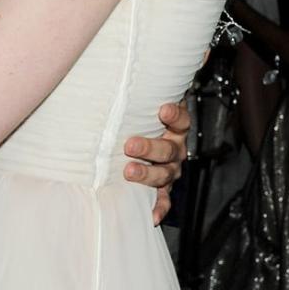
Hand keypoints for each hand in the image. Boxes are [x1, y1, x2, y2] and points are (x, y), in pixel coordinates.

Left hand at [123, 100, 189, 225]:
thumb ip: (133, 95)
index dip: (174, 115)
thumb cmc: (138, 119)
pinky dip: (158, 207)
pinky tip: (151, 214)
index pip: (181, 120)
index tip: (163, 110)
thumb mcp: (140, 106)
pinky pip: (163, 199)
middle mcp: (175, 148)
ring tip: (129, 172)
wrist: (143, 139)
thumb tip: (106, 75)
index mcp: (174, 127)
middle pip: (169, 149)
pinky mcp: (162, 187)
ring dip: (148, 174)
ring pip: (165, 174)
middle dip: (150, 147)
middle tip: (130, 145)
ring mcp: (170, 169)